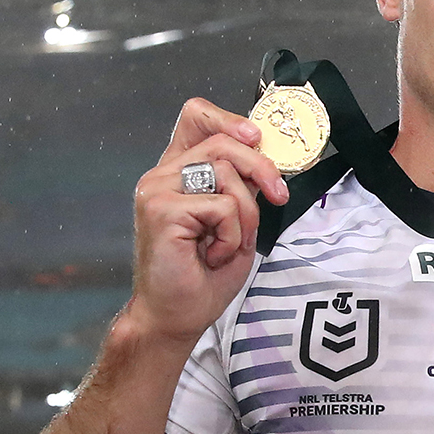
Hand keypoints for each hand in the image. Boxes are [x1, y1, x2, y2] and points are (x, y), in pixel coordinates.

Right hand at [129, 97, 288, 345]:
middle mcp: (163, 174)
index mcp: (179, 171)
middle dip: (261, 168)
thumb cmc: (203, 274)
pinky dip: (231, 235)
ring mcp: (157, 189)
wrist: (177, 316)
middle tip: (277, 196)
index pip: (197, 117)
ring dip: (245, 215)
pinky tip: (212, 255)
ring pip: (227, 174)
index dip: (230, 119)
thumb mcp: (235, 220)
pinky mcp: (160, 209)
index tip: (256, 138)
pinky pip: (222, 206)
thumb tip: (264, 154)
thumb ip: (241, 184)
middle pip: (223, 141)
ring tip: (228, 244)